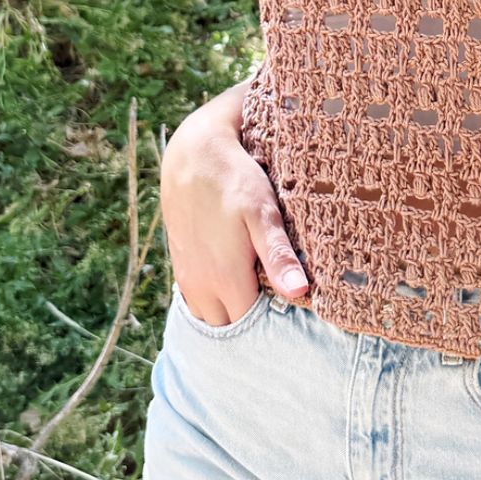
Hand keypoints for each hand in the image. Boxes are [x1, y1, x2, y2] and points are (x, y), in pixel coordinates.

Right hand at [160, 90, 307, 325]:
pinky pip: (196, 301)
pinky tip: (231, 280)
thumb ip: (278, 255)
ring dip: (230, 311)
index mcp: (225, 279)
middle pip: (230, 326)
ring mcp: (187, 277)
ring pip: (210, 316)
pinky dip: (214, 300)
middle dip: (251, 321)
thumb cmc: (234, 180)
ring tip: (255, 290)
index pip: (251, 325)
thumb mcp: (262, 213)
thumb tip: (299, 293)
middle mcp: (201, 286)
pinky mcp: (181, 264)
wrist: (193, 153)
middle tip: (275, 299)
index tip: (289, 304)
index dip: (272, 320)